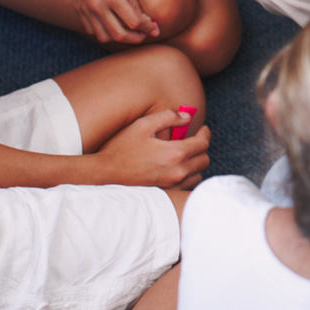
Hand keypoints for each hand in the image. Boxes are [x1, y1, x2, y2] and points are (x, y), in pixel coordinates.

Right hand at [65, 0, 157, 44]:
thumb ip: (134, 1)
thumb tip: (145, 20)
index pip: (133, 22)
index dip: (147, 27)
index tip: (155, 28)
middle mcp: (96, 5)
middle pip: (119, 34)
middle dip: (136, 38)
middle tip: (146, 34)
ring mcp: (84, 8)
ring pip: (103, 36)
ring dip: (118, 37)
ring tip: (130, 30)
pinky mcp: (77, 7)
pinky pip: (90, 28)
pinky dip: (103, 31)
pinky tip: (113, 23)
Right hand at [94, 108, 210, 188]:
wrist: (104, 174)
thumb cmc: (122, 148)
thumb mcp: (143, 125)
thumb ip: (168, 117)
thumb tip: (186, 117)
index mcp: (174, 153)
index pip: (203, 143)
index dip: (205, 133)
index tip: (202, 129)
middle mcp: (177, 171)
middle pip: (204, 160)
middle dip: (201, 148)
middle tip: (193, 140)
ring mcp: (171, 185)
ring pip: (198, 174)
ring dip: (195, 163)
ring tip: (184, 155)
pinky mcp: (165, 193)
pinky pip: (186, 186)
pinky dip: (187, 176)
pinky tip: (177, 168)